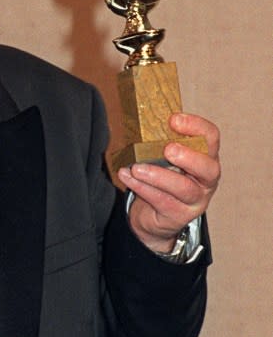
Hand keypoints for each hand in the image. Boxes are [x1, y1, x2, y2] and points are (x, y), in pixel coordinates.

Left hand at [116, 113, 220, 253]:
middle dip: (188, 157)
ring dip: (158, 176)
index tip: (173, 120)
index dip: (196, 127)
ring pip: (183, 188)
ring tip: (137, 168)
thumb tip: (141, 120)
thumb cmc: (162, 179)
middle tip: (168, 149)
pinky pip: (162, 201)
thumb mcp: (164, 159)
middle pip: (208, 168)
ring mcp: (195, 200)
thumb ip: (160, 143)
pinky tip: (127, 176)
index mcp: (205, 157)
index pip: (210, 138)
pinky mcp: (179, 215)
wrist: (154, 216)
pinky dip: (142, 188)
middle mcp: (206, 179)